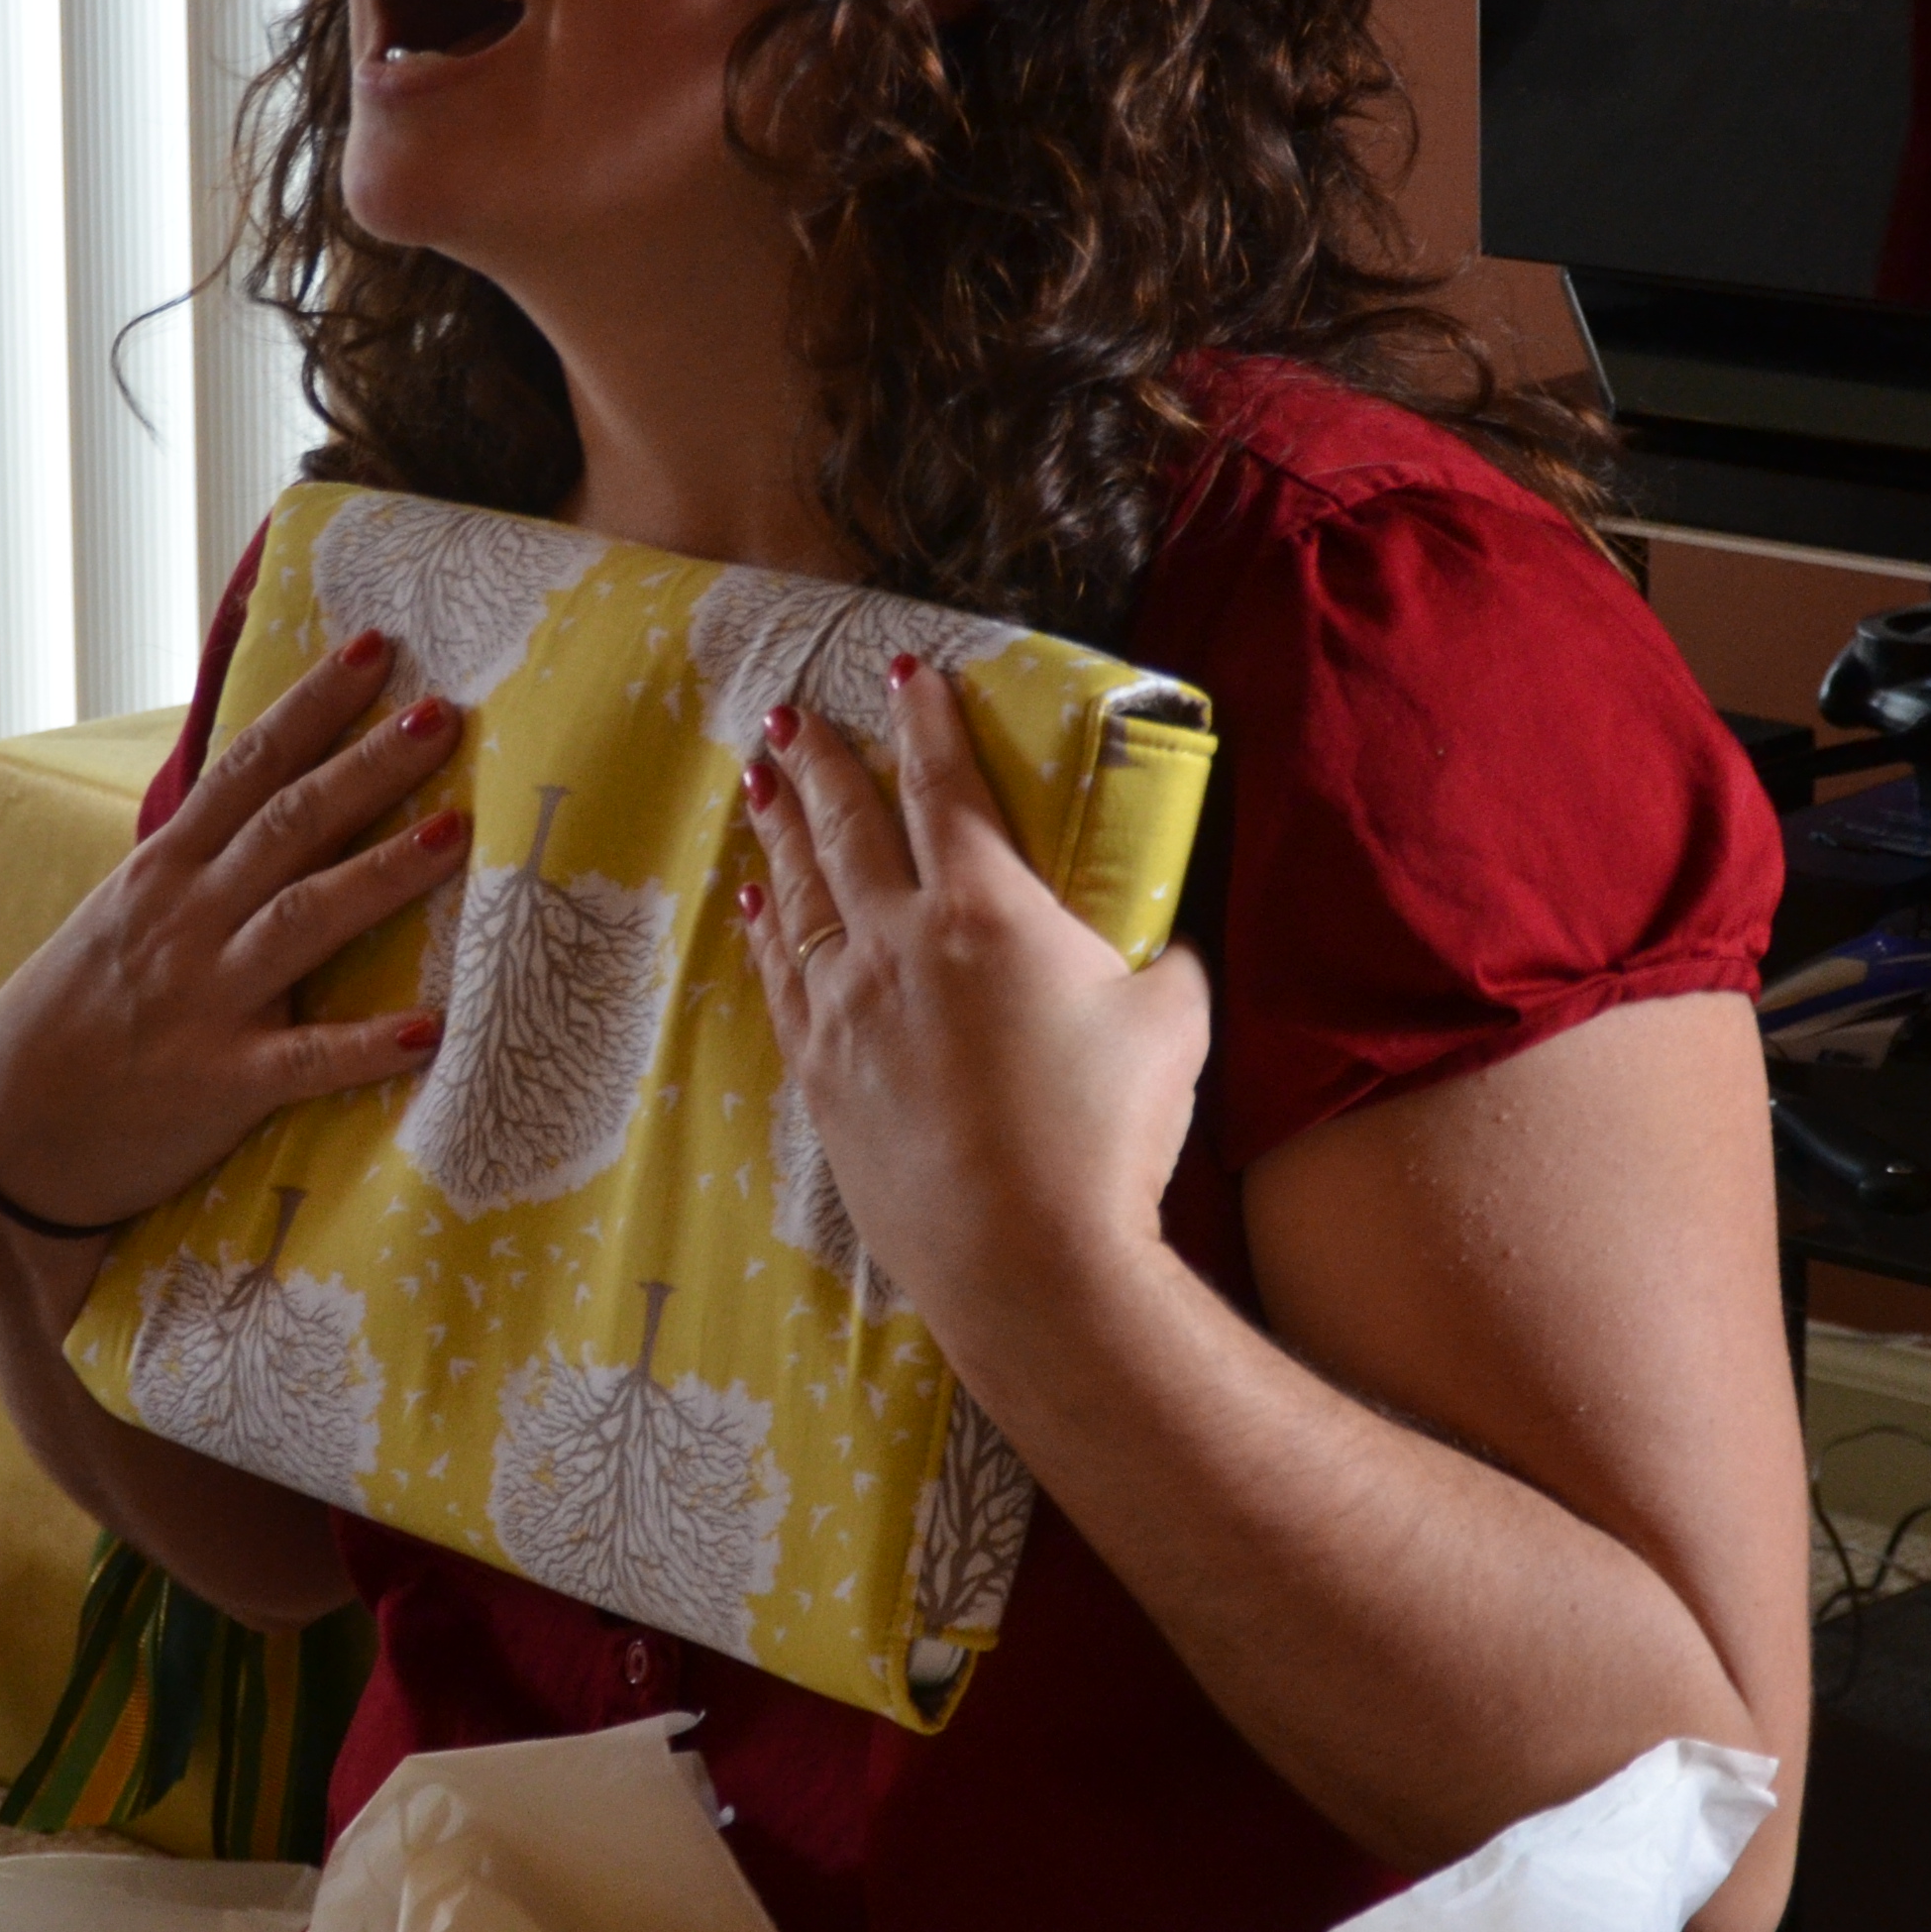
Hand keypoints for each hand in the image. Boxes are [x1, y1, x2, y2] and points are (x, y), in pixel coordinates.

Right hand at [0, 630, 472, 1235]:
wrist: (5, 1134)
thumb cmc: (76, 1013)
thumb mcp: (124, 912)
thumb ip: (198, 859)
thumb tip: (271, 792)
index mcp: (163, 870)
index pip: (247, 769)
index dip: (313, 706)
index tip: (375, 650)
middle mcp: (186, 919)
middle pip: (288, 824)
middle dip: (368, 766)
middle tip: (444, 716)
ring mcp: (205, 999)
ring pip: (303, 917)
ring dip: (383, 872)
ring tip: (456, 832)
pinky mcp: (221, 1083)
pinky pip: (304, 1061)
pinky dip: (364, 1046)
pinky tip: (428, 1031)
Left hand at [734, 654, 1211, 1333]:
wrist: (1029, 1258)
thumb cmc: (1108, 1135)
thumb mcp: (1172, 1020)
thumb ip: (1163, 959)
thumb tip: (1165, 943)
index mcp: (987, 911)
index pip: (946, 788)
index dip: (926, 723)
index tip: (904, 673)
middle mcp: (900, 942)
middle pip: (849, 826)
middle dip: (821, 762)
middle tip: (791, 716)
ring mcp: (849, 1009)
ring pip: (801, 894)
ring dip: (781, 830)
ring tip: (761, 783)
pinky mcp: (822, 1074)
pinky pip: (783, 977)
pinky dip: (769, 929)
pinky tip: (758, 905)